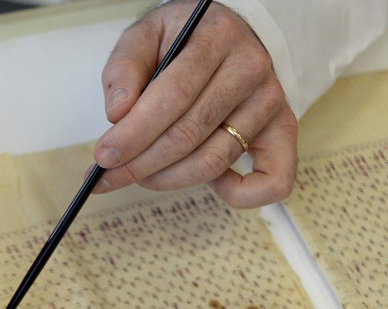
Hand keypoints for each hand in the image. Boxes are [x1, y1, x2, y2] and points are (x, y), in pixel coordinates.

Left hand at [93, 0, 296, 206]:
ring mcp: (270, 102)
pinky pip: (273, 181)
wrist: (232, 34)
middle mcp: (252, 68)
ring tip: (142, 175)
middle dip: (141, 163)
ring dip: (169, 179)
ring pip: (215, 160)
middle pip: (190, 133)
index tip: (104, 156)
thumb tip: (118, 113)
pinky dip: (239, 195)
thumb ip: (125, 67)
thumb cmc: (184, 40)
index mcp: (217, 36)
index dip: (134, 133)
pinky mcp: (283, 131)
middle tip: (111, 176)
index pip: (173, 96)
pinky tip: (210, 183)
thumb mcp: (146, 36)